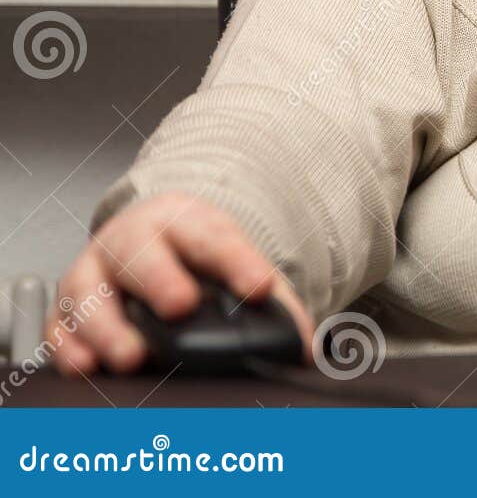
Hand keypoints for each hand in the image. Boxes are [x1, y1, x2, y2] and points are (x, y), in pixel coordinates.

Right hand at [46, 192, 314, 376]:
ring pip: (90, 292)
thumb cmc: (195, 255)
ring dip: (109, 325)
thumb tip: (304, 347)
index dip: (239, 263)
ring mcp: (95, 272)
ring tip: (131, 355)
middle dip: (161, 281)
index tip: (260, 287)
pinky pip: (58, 325)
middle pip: (142, 256)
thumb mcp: (236, 263)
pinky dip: (68, 347)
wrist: (151, 234)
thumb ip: (274, 303)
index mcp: (186, 224)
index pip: (215, 240)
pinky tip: (85, 366)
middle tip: (180, 307)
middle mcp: (133, 241)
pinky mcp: (67, 306)